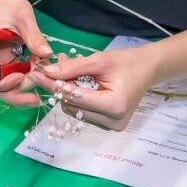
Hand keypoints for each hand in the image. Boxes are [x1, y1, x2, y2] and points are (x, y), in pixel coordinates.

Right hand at [0, 0, 53, 105]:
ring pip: (2, 86)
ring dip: (20, 90)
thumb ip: (33, 36)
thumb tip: (47, 55)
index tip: (20, 78)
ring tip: (41, 86)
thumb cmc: (9, 2)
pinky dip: (24, 80)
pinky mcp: (2, 62)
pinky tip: (38, 75)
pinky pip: (10, 77)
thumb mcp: (23, 16)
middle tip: (36, 98)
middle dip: (14, 95)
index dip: (1, 85)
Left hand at [39, 44, 160, 130]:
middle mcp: (113, 121)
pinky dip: (78, 98)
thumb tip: (47, 72)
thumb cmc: (128, 62)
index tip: (37, 73)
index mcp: (114, 106)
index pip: (75, 97)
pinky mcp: (109, 126)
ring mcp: (111, 126)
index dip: (54, 85)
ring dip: (69, 91)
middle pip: (73, 106)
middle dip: (62, 86)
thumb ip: (73, 68)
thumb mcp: (100, 60)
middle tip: (55, 66)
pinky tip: (80, 83)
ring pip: (75, 110)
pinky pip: (83, 112)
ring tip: (72, 71)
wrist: (148, 68)